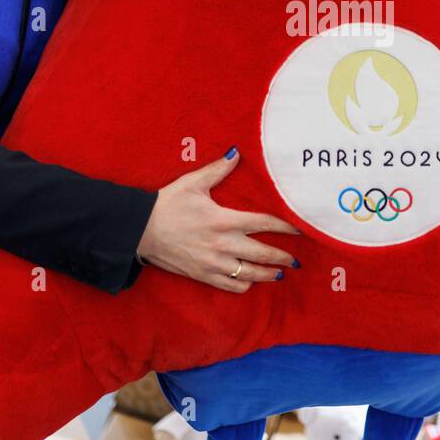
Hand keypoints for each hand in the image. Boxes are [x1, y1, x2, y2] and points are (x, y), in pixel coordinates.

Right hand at [135, 148, 299, 291]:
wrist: (140, 230)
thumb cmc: (167, 204)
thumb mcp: (192, 183)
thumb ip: (218, 170)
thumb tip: (236, 153)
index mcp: (223, 220)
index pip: (264, 223)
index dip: (285, 227)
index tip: (300, 229)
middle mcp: (222, 244)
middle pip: (263, 253)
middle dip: (283, 257)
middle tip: (297, 259)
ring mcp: (213, 263)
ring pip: (249, 274)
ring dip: (268, 274)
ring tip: (280, 273)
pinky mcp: (202, 275)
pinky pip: (230, 286)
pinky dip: (244, 285)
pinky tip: (251, 281)